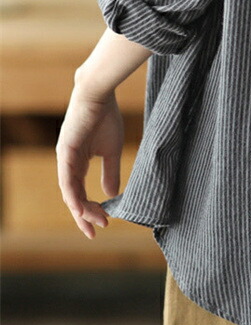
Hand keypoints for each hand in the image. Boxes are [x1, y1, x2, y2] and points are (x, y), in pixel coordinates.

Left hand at [56, 81, 123, 238]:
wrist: (100, 93)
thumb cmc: (106, 118)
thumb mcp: (111, 151)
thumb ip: (110, 172)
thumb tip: (111, 194)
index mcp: (77, 163)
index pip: (81, 193)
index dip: (91, 210)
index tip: (103, 224)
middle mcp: (67, 163)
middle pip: (73, 197)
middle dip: (85, 216)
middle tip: (96, 231)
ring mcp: (65, 158)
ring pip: (70, 192)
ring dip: (81, 209)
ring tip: (93, 222)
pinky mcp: (66, 151)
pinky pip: (67, 179)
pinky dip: (73, 195)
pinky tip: (81, 208)